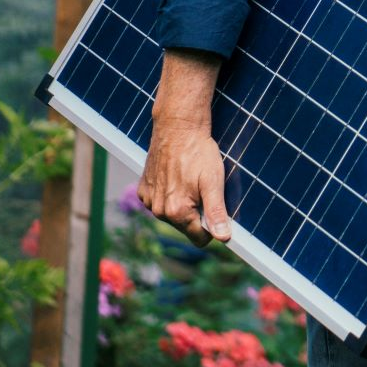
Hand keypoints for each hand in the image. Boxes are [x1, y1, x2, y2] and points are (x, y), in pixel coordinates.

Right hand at [139, 50, 229, 248]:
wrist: (177, 128)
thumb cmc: (198, 153)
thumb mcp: (214, 182)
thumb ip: (217, 212)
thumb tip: (223, 238)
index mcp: (177, 212)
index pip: (200, 238)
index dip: (213, 228)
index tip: (218, 211)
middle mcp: (159, 210)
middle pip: (186, 226)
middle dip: (198, 213)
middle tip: (204, 189)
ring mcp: (149, 200)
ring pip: (173, 215)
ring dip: (183, 204)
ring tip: (190, 180)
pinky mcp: (143, 190)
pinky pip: (160, 202)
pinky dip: (170, 194)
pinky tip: (177, 177)